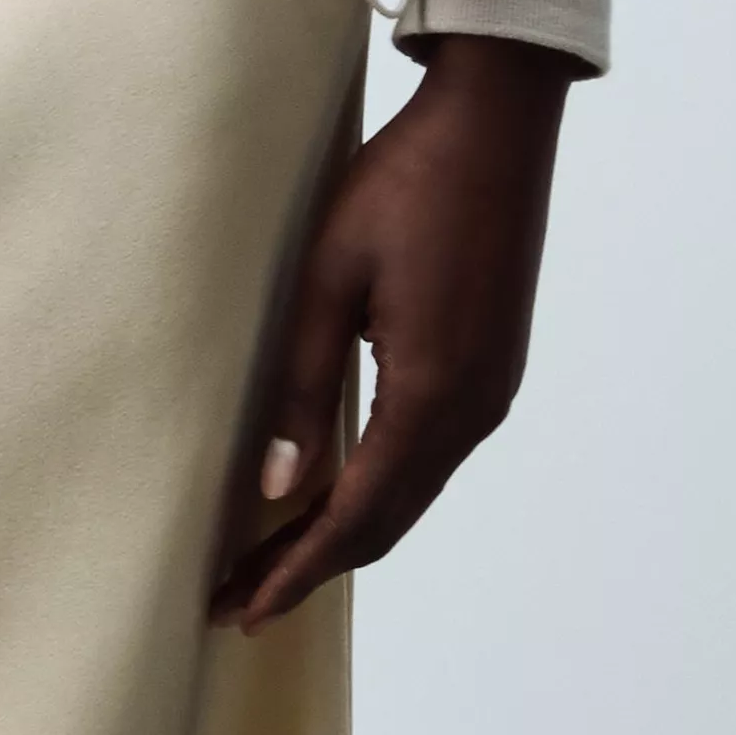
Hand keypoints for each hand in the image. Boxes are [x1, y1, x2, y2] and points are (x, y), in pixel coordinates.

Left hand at [213, 32, 575, 629]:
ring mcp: (492, 392)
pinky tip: (337, 491)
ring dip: (346, 532)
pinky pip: (431, 457)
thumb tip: (275, 488)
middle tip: (238, 598)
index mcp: (431, 392)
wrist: (498, 123)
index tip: (240, 610)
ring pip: (411, 494)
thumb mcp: (329, 278)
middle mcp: (472, 408)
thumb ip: (303, 387)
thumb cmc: (405, 182)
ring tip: (275, 556)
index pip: (353, 515)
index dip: (294, 570)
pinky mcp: (494, 370)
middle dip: (311, 566)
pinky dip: (380, 491)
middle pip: (385, 521)